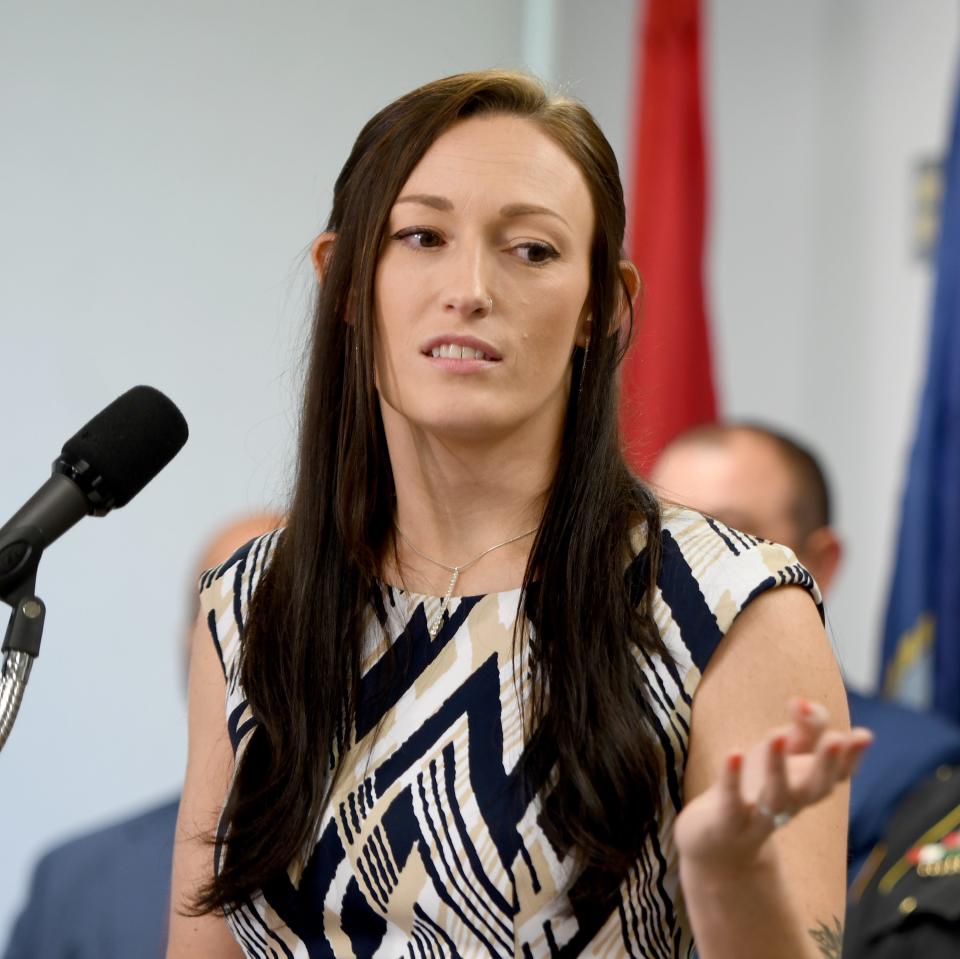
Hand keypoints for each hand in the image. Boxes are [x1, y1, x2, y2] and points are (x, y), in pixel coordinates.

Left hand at [674, 697, 871, 870]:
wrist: (719, 841)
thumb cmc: (757, 786)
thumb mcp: (782, 753)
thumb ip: (801, 727)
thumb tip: (802, 702)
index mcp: (806, 786)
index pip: (837, 774)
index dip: (851, 757)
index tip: (864, 735)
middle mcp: (790, 803)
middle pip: (814, 788)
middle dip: (827, 764)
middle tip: (837, 738)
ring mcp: (759, 816)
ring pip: (774, 796)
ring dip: (778, 766)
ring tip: (777, 734)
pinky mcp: (727, 822)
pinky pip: (731, 802)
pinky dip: (731, 779)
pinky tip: (733, 753)